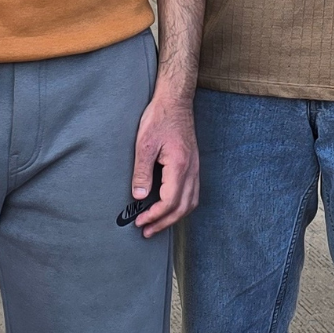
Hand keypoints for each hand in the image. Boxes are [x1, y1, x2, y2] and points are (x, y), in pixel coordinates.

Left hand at [129, 88, 197, 237]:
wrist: (175, 101)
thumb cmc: (159, 118)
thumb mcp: (144, 144)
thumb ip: (142, 172)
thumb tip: (138, 196)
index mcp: (179, 166)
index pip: (170, 202)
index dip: (155, 216)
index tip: (140, 222)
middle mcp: (191, 170)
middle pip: (182, 208)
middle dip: (164, 223)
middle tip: (146, 231)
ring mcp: (195, 168)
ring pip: (191, 202)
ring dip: (174, 217)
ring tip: (157, 223)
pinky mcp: (193, 165)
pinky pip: (193, 193)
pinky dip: (182, 206)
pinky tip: (170, 207)